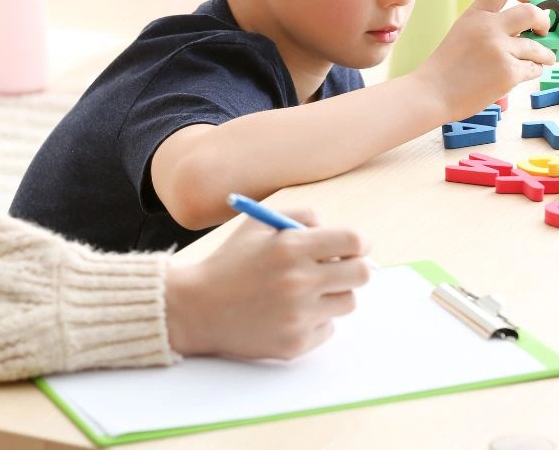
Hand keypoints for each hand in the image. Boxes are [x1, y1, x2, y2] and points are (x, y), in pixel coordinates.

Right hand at [164, 208, 370, 359]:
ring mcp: (298, 316)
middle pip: (361, 275)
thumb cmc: (230, 263)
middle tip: (339, 269)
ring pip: (347, 302)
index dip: (358, 243)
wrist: (196, 308)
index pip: (354, 242)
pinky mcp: (296, 343)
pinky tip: (288, 314)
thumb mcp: (256, 224)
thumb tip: (334, 229)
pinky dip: (315, 320)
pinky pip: (328, 328)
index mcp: (290, 247)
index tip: (352, 248)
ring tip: (305, 292)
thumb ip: (300, 216)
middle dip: (354, 268)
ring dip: (333, 295)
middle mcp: (299, 281)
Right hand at [415, 0, 556, 118]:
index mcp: (475, 15)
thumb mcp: (462, 34)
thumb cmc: (445, 70)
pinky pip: (533, 69)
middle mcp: (489, 28)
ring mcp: (500, 50)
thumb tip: (523, 30)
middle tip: (543, 30)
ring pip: (538, 48)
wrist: (432, 94)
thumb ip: (488, 27)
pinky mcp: (508, 72)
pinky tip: (523, 75)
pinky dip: (533, 72)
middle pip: (531, 12)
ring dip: (545, 54)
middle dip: (544, 21)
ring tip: (543, 59)